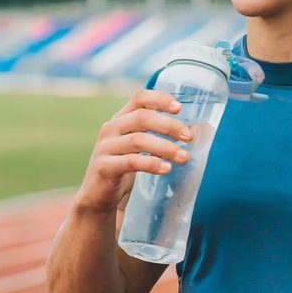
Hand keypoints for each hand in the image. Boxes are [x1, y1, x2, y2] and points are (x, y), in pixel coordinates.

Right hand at [75, 89, 190, 215]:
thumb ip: (155, 134)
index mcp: (121, 118)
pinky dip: (151, 164)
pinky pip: (131, 162)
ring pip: (139, 140)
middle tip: (188, 137)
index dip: (160, 99)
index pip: (139, 98)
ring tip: (184, 157)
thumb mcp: (138, 146)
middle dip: (169, 126)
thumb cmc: (124, 166)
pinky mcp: (104, 166)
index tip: (179, 108)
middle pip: (143, 118)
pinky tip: (166, 168)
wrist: (97, 194)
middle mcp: (111, 128)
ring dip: (165, 147)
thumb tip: (193, 130)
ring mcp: (105, 147)